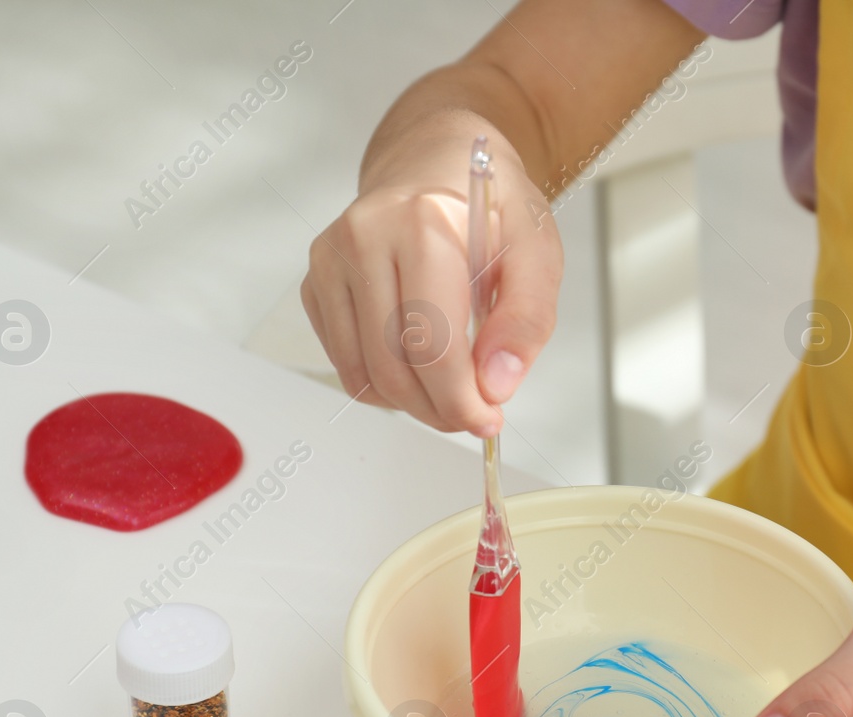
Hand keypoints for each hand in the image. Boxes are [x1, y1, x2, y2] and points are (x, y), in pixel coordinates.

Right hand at [301, 134, 563, 436]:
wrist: (437, 162)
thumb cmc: (489, 205)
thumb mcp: (536, 252)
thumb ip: (525, 319)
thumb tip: (497, 383)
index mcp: (421, 223)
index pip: (431, 343)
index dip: (461, 398)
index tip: (488, 419)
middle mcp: (363, 238)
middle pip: (393, 367)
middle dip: (438, 409)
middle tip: (474, 414)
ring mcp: (330, 262)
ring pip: (363, 374)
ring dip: (411, 404)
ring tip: (450, 391)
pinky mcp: (316, 284)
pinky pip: (345, 364)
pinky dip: (384, 384)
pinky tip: (417, 366)